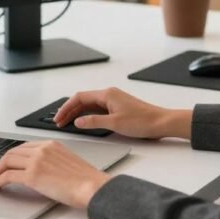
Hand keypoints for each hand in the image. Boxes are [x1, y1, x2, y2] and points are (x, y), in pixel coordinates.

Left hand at [0, 140, 111, 207]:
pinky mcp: (32, 175)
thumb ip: (52, 162)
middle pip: (12, 152)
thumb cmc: (86, 180)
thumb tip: (41, 172)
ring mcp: (36, 161)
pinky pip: (8, 176)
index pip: (24, 147)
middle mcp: (42, 149)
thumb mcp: (68, 162)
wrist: (92, 186)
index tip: (6, 163)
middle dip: (0, 163)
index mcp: (51, 144)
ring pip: (7, 161)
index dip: (12, 156)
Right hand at [53, 87, 191, 139]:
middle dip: (70, 110)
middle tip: (59, 122)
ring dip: (78, 113)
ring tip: (68, 123)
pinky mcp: (118, 107)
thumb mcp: (114, 124)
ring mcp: (114, 100)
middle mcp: (109, 94)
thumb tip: (78, 122)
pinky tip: (84, 122)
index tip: (59, 118)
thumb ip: (94, 122)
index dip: (66, 108)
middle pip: (83, 100)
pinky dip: (88, 114)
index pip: (79, 97)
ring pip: (90, 104)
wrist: (161, 122)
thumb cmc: (142, 121)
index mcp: (107, 94)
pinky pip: (98, 108)